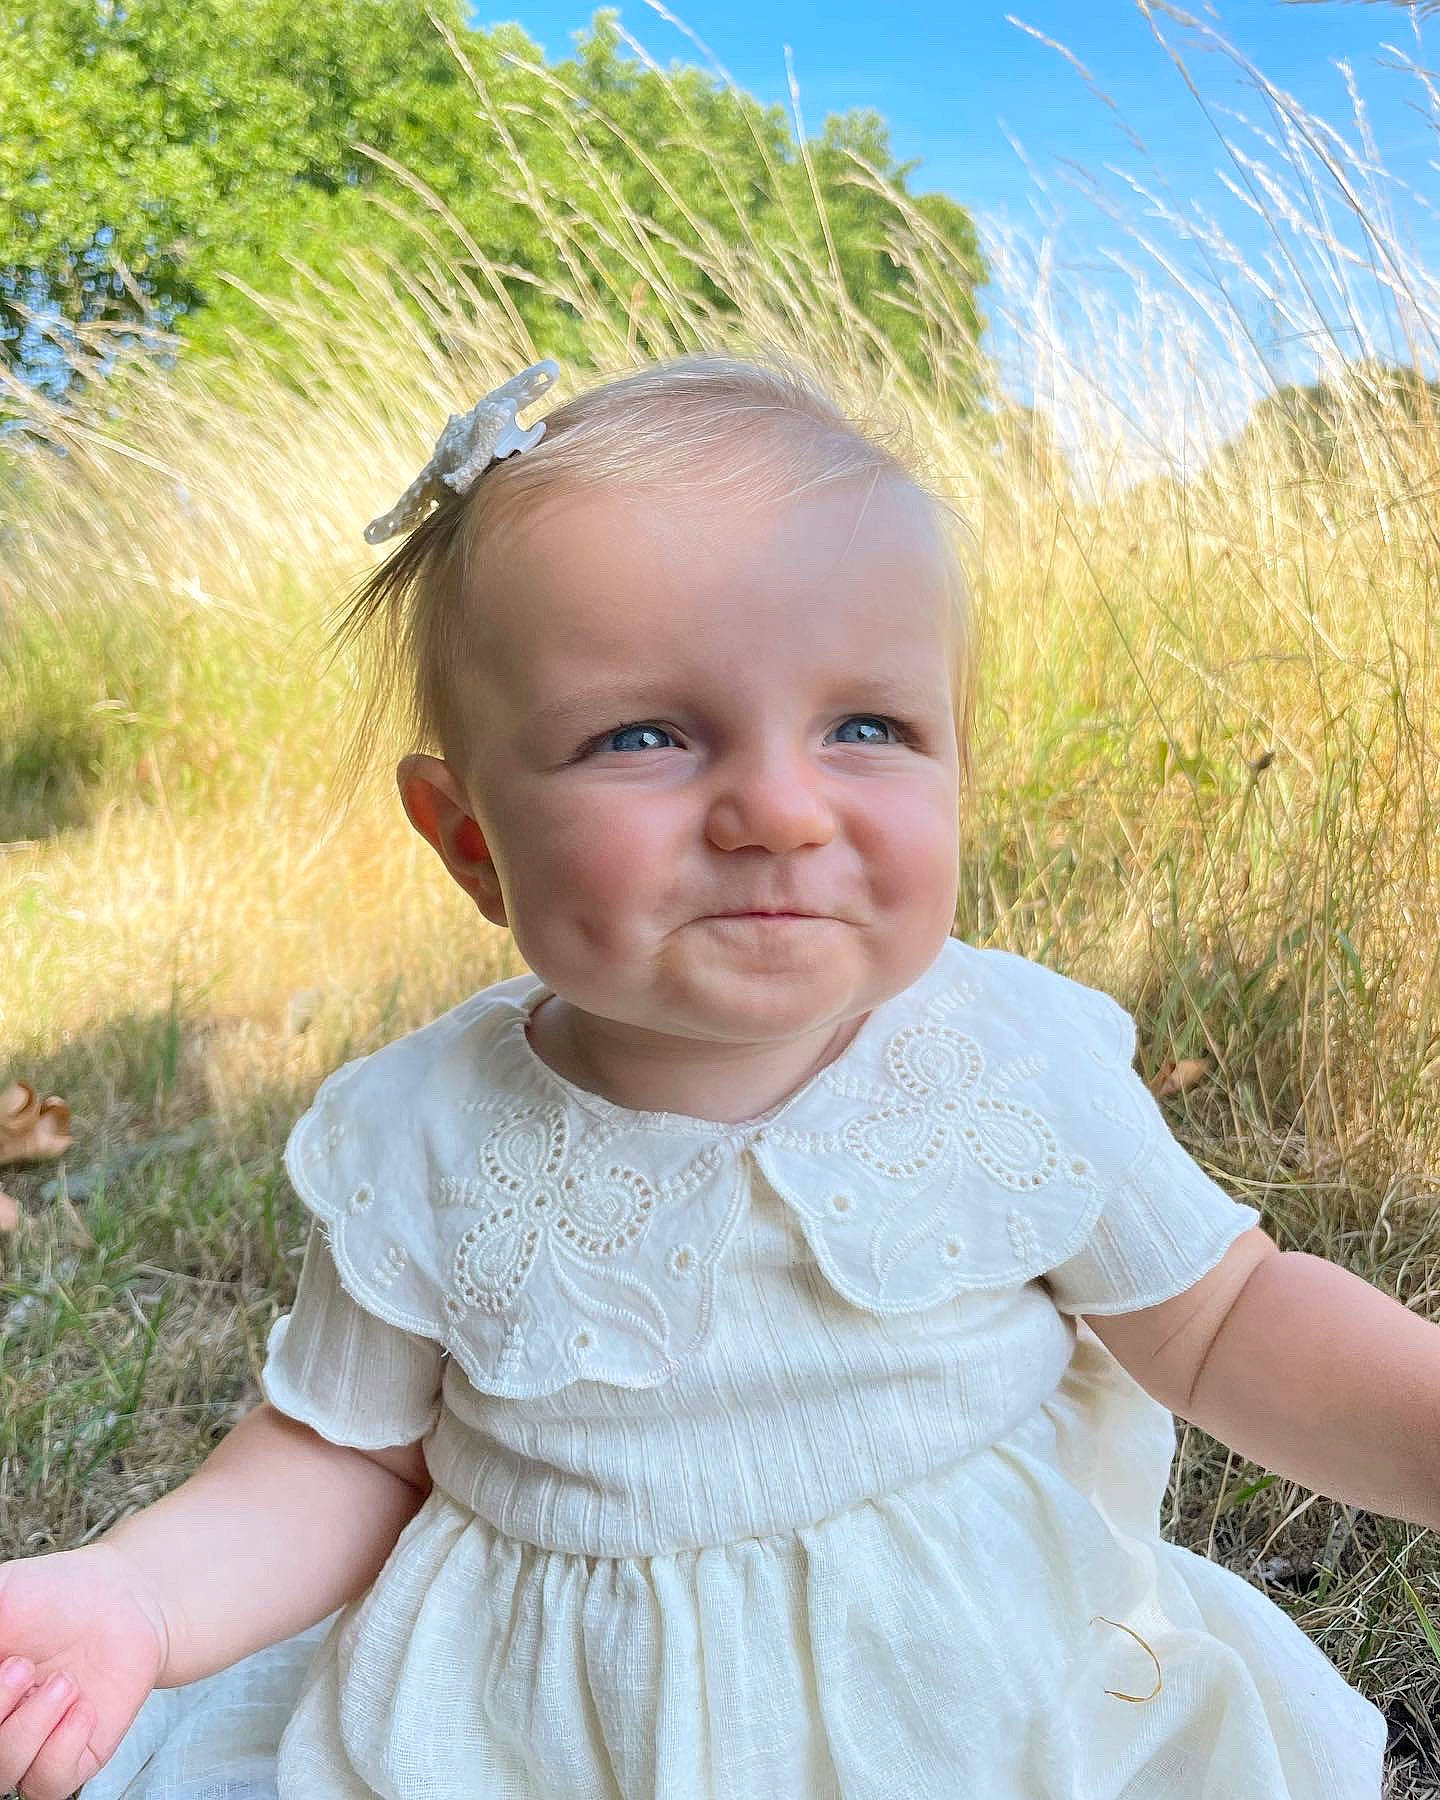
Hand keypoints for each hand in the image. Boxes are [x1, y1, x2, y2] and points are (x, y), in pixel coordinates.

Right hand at [0, 1542, 168, 1799]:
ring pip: (2, 1775)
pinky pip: (49, 1784)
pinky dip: (63, 1745)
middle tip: (23, 1667)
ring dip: (29, 1727)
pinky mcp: (71, 1758)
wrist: (120, 1597)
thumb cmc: (54, 1595)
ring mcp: (28, 1746)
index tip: (0, 1661)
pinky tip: (83, 1707)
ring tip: (63, 1682)